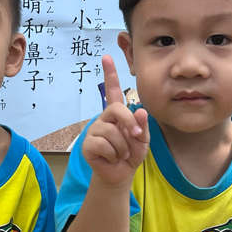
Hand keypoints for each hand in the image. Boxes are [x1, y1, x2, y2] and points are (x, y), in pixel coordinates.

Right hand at [82, 55, 149, 188]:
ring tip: (121, 153)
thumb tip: (140, 111)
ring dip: (123, 146)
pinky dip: (113, 155)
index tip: (107, 56)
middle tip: (136, 137)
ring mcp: (94, 131)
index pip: (112, 91)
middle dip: (130, 124)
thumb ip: (143, 126)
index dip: (110, 74)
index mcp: (116, 114)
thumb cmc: (131, 155)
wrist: (121, 174)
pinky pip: (104, 145)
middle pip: (116, 110)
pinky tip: (112, 158)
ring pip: (112, 132)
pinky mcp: (87, 145)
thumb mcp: (143, 140)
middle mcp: (103, 119)